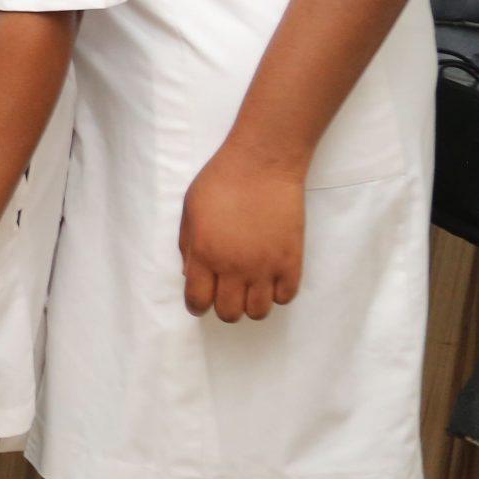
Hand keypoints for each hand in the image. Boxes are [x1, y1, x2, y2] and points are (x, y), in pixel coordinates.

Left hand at [180, 143, 305, 320]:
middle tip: (225, 291)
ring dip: (251, 304)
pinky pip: (285, 297)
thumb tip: (190, 274)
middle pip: (228, 313)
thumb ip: (187, 246)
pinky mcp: (291, 260)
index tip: (200, 301)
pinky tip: (271, 278)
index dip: (197, 305)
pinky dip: (277, 293)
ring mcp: (265, 266)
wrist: (261, 165)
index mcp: (204, 254)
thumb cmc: (220, 182)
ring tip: (249, 287)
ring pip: (258, 312)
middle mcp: (233, 267)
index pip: (198, 300)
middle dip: (223, 307)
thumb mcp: (189, 211)